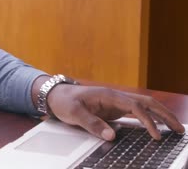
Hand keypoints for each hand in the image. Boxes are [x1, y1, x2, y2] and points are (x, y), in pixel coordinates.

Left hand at [46, 85, 184, 140]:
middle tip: (178, 129)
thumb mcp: (74, 113)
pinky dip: (147, 120)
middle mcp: (116, 97)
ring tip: (174, 129)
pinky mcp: (113, 110)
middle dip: (164, 114)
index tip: (156, 135)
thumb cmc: (65, 101)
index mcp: (109, 95)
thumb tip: (111, 136)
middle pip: (146, 103)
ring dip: (159, 116)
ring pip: (143, 107)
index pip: (135, 107)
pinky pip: (135, 114)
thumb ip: (92, 124)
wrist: (56, 95)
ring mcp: (115, 103)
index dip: (148, 121)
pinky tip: (155, 129)